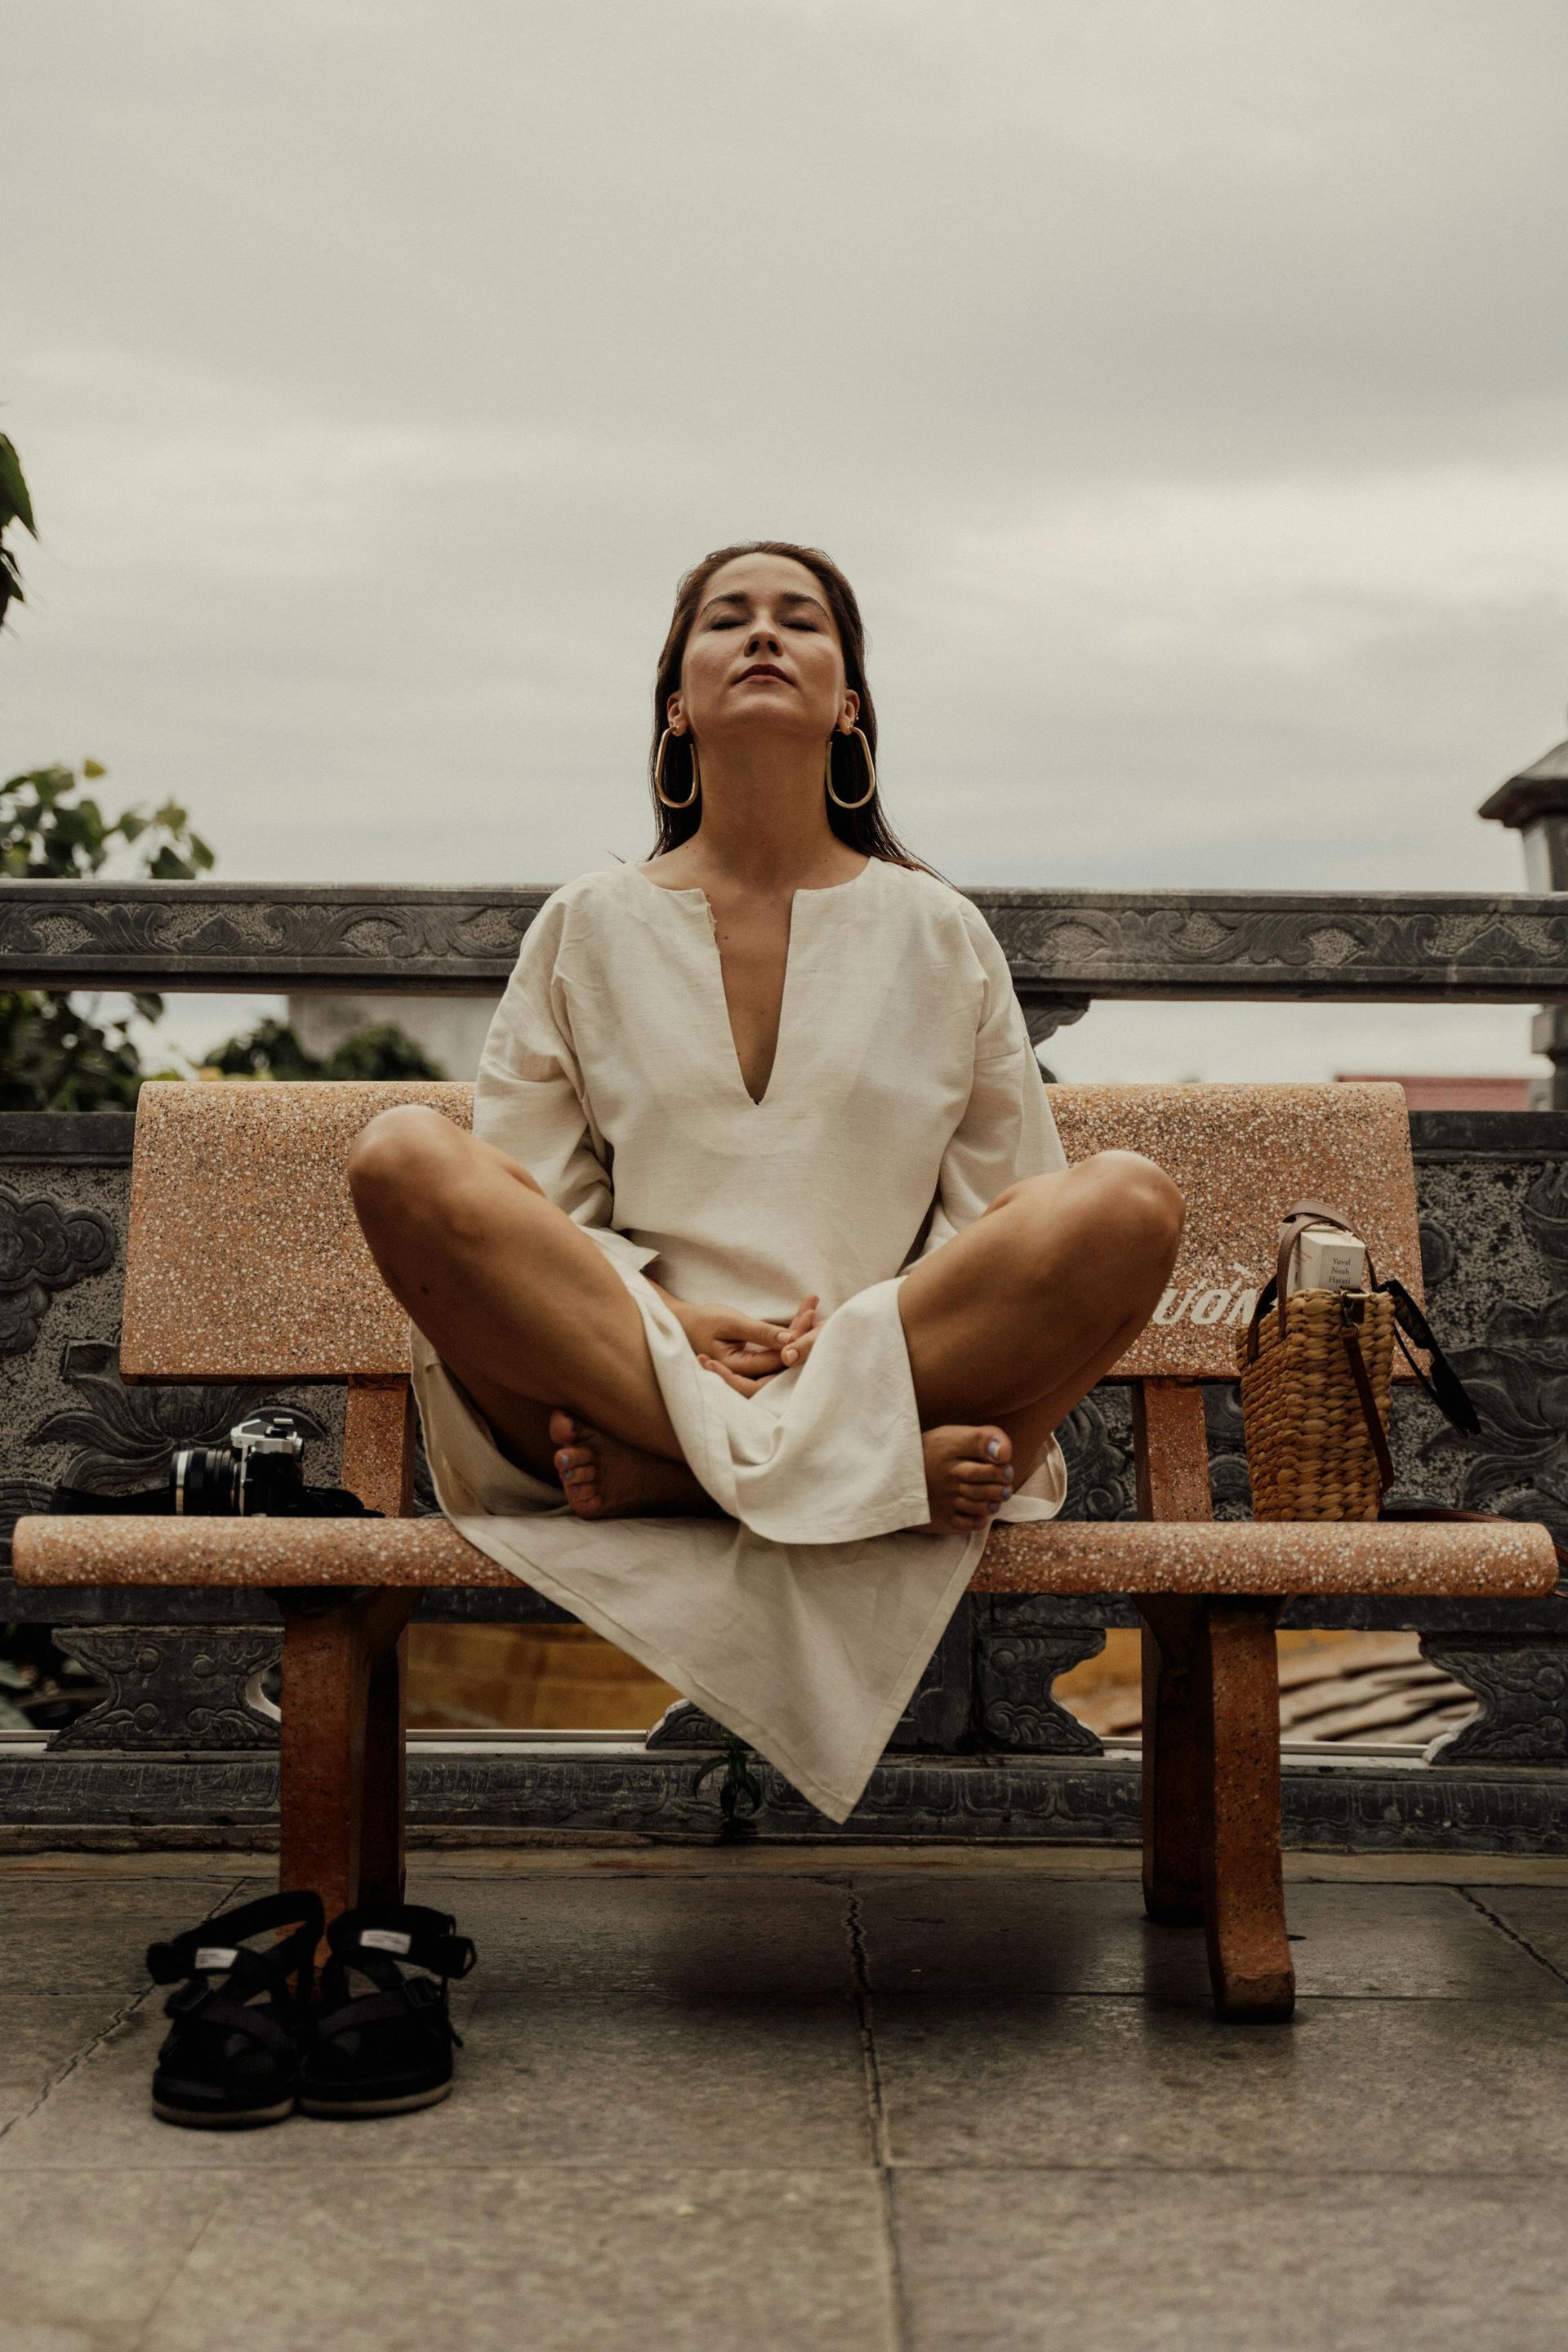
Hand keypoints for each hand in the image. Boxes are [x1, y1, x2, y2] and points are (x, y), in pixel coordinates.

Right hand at [692, 1294, 819, 1397]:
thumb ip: (760, 1332)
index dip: (796, 1337)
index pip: (777, 1358)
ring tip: (812, 1309)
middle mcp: (748, 1375)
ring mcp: (753, 1370)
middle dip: (802, 1336)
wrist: (686, 1324)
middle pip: (784, 1361)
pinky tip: (802, 1316)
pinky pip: (778, 1351)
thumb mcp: (731, 1323)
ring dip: (799, 1334)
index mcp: (738, 1369)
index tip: (810, 1314)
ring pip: (783, 1356)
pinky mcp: (757, 1361)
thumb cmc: (704, 1321)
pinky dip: (790, 1334)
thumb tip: (790, 1339)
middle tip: (814, 1310)